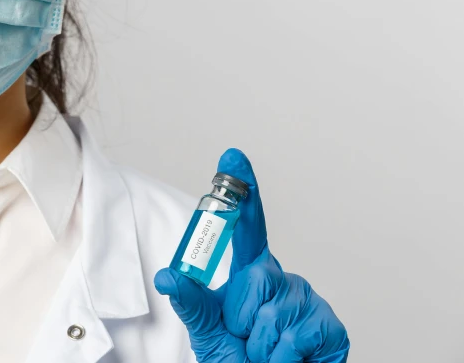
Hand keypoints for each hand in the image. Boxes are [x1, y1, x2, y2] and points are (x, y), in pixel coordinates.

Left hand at [154, 149, 348, 362]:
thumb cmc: (237, 358)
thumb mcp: (206, 332)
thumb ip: (191, 302)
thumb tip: (166, 275)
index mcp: (250, 274)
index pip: (247, 226)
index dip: (242, 189)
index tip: (231, 156)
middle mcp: (282, 280)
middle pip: (257, 276)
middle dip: (240, 316)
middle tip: (243, 337)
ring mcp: (308, 300)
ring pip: (274, 311)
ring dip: (259, 342)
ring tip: (263, 352)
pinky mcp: (331, 326)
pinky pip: (297, 335)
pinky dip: (282, 357)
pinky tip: (286, 360)